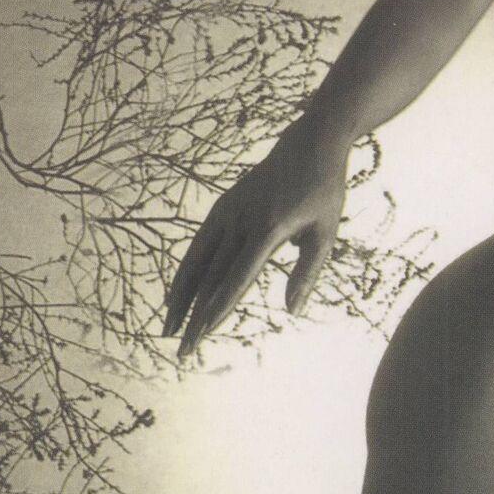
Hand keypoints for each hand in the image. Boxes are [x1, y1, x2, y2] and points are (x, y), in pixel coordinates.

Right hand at [163, 128, 348, 358]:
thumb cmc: (323, 193)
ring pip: (197, 262)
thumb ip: (307, 274)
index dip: (219, 306)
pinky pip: (199, 245)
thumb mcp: (326, 234)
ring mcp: (229, 212)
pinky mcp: (222, 207)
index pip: (238, 277)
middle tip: (182, 349)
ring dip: (180, 298)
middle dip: (195, 316)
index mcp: (270, 229)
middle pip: (212, 277)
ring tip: (167, 329)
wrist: (309, 143)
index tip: (204, 332)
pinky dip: (186, 272)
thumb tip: (291, 312)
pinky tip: (176, 296)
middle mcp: (243, 221)